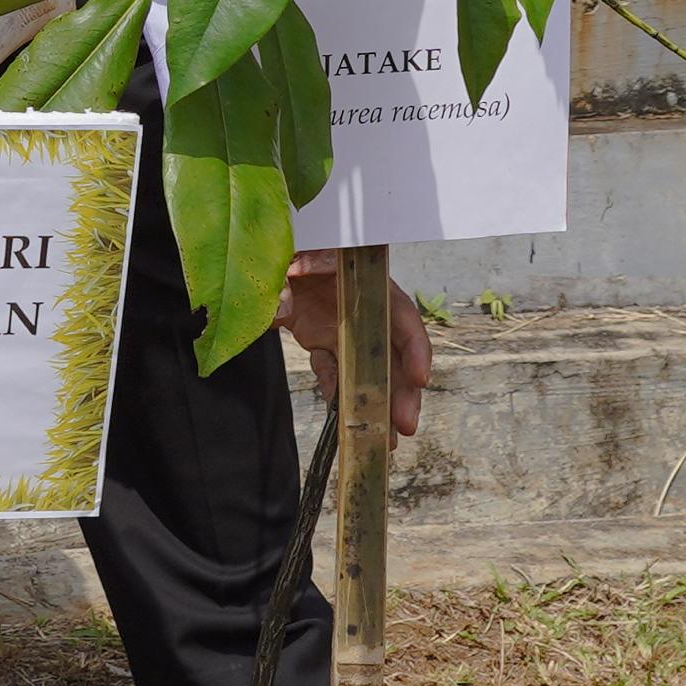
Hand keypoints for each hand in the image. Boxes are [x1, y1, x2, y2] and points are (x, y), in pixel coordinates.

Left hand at [279, 252, 429, 437]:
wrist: (265, 249)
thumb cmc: (290, 243)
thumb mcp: (292, 251)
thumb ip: (286, 278)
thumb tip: (283, 306)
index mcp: (365, 283)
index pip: (399, 315)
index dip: (414, 347)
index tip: (420, 378)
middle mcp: (360, 309)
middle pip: (390, 353)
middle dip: (402, 392)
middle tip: (405, 427)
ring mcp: (341, 326)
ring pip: (367, 370)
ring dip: (376, 404)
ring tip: (385, 441)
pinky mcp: (319, 339)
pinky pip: (332, 372)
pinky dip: (338, 397)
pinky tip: (345, 424)